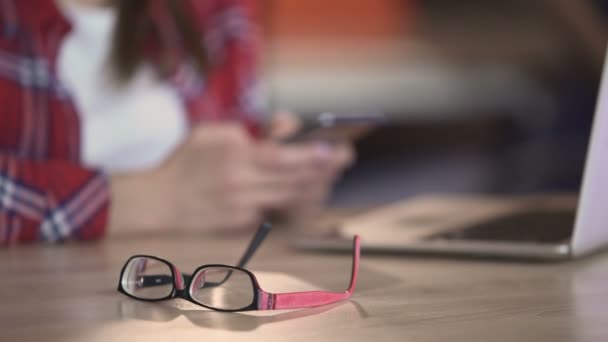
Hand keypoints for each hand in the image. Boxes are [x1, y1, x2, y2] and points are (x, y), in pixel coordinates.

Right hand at [108, 121, 351, 233]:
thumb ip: (252, 129)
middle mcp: (240, 181)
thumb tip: (289, 128)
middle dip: (325, 168)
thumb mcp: (213, 132)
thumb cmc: (186, 161)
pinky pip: (278, 212)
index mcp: (234, 153)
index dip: (312, 156)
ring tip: (330, 174)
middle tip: (344, 157)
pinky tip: (308, 193)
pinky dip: (296, 202)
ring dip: (316, 185)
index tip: (333, 149)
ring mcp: (242, 206)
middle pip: (294, 179)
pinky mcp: (241, 224)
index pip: (283, 157)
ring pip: (291, 198)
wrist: (158, 200)